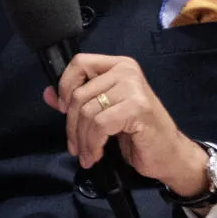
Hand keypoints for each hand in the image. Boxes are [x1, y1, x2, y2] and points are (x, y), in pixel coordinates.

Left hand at [46, 52, 207, 193]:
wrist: (169, 154)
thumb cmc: (137, 133)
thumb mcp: (104, 113)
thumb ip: (77, 101)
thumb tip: (47, 93)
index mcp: (119, 66)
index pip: (80, 62)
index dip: (65, 85)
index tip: (62, 110)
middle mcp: (127, 71)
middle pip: (79, 94)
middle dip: (71, 126)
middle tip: (75, 147)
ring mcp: (133, 88)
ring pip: (87, 112)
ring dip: (82, 140)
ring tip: (87, 154)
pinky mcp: (137, 108)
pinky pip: (99, 125)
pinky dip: (93, 144)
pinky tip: (96, 155)